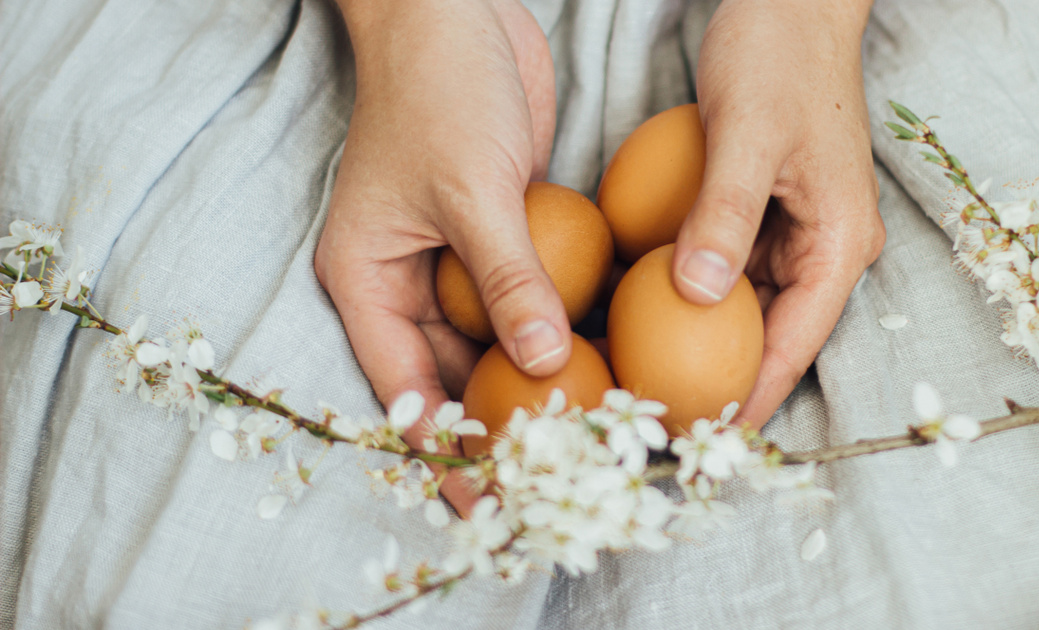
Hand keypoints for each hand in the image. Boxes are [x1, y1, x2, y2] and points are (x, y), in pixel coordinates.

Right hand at [316, 0, 562, 513]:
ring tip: (585, 437)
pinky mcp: (499, 240)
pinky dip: (556, 332)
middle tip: (554, 477)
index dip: (444, 450)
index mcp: (367, 279)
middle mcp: (405, 282)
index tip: (486, 500)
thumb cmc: (440, 88)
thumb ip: (507, 277)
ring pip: (493, 347)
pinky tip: (602, 365)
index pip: (403, 388)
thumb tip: (547, 362)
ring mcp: (453, 262)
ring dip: (536, 385)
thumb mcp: (469, 186)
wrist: (458, 10)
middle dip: (499, 426)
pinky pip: (525, 302)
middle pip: (451, 379)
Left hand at [672, 0, 883, 427]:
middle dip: (721, 383)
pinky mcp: (768, 216)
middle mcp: (826, 251)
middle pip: (773, 339)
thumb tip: (694, 297)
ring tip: (649, 385)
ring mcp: (798, 235)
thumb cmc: (777, 58)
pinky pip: (732, 273)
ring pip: (750, 311)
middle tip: (661, 422)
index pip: (793, 345)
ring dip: (704, 346)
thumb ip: (723, 215)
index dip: (748, 399)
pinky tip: (649, 316)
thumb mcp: (748, 135)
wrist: (789, 5)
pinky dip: (696, 298)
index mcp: (839, 245)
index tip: (702, 439)